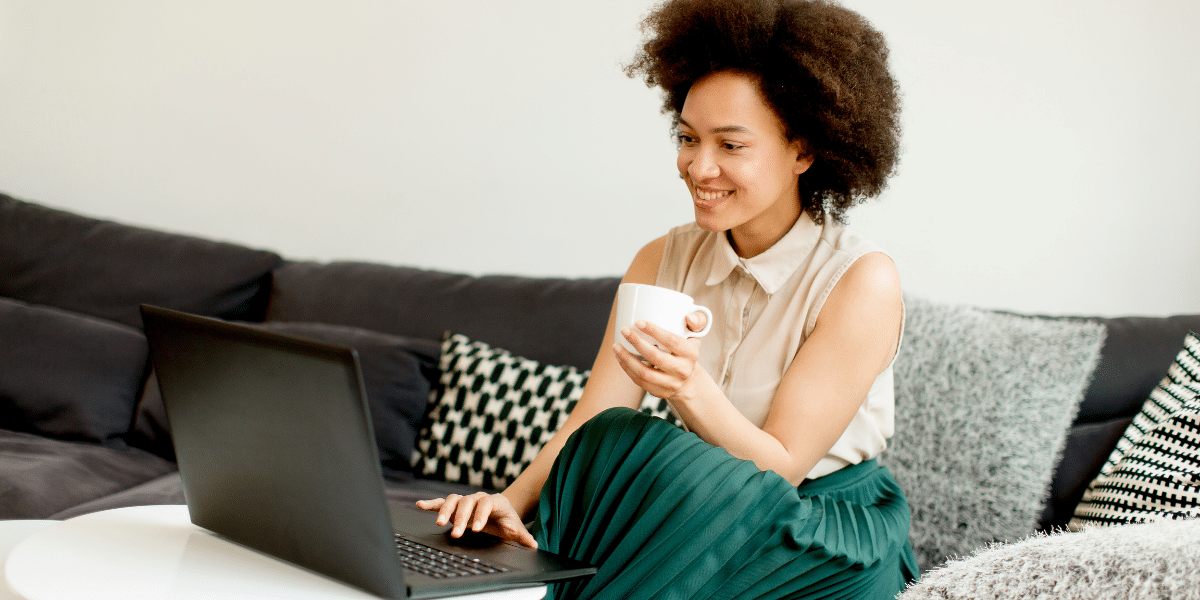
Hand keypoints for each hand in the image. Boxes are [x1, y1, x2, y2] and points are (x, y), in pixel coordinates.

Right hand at [415, 492, 537, 548]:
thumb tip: (534, 545)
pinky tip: (421, 505)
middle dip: (461, 517)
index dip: (481, 514)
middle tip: (456, 533)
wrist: (500, 511)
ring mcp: (466, 501)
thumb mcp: (515, 528)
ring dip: (445, 510)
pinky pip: (442, 502)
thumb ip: (523, 536)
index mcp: (495, 502)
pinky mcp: (455, 505)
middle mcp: (479, 498)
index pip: (487, 503)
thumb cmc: (507, 521)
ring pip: (454, 500)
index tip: (476, 528)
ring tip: (440, 524)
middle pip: (468, 502)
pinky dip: (432, 503)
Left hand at [612, 312, 706, 401]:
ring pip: (645, 373)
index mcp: (691, 353)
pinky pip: (640, 382)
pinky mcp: (660, 392)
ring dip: (627, 359)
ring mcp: (671, 384)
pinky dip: (627, 369)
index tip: (638, 322)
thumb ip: (697, 321)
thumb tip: (688, 317)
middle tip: (625, 330)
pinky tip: (620, 358)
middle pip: (656, 357)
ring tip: (616, 346)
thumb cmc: (686, 351)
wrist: (688, 381)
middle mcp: (682, 370)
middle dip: (637, 343)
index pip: (672, 341)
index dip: (654, 331)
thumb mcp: (696, 336)